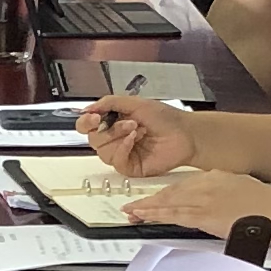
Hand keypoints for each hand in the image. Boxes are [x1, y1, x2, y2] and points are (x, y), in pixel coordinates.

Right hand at [79, 99, 195, 177]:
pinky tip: (134, 140)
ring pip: (102, 151)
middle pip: (93, 139)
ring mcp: (122, 154)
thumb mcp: (135, 103)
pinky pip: (116, 161)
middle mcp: (115, 139)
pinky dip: (123, 148)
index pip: (87, 126)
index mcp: (113, 122)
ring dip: (118, 137)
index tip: (94, 117)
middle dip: (109, 129)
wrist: (185, 133)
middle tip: (128, 121)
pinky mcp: (130, 167)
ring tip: (136, 129)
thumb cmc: (165, 118)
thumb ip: (109, 103)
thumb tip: (87, 109)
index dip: (86, 122)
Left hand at [127, 166, 270, 239]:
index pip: (184, 185)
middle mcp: (206, 185)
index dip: (166, 193)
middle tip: (134, 206)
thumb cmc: (266, 204)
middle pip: (172, 192)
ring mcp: (205, 200)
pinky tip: (146, 217)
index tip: (154, 198)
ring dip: (149, 208)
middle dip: (152, 200)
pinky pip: (175, 215)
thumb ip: (223, 192)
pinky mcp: (205, 215)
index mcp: (216, 177)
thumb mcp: (241, 188)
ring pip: (169, 203)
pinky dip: (158, 216)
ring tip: (133, 212)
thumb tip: (214, 201)